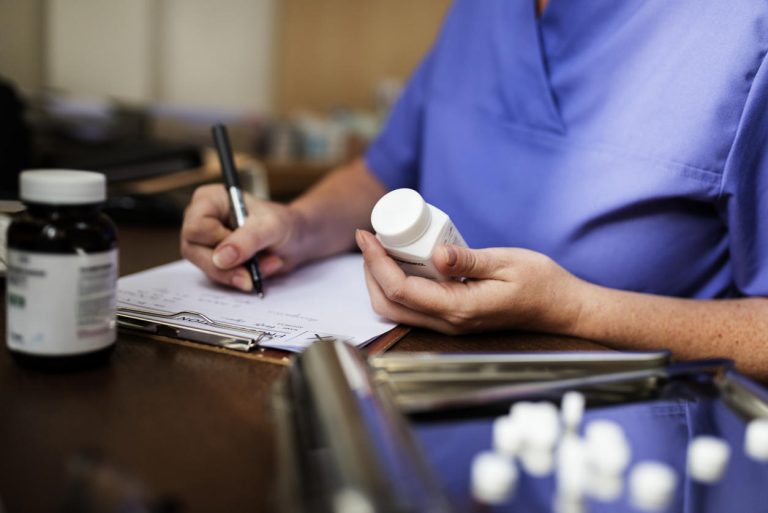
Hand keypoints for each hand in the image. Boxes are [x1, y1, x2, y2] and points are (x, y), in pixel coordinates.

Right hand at [181, 184, 306, 290]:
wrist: (296, 240)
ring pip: (208, 269)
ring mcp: (204, 244)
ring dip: (241, 272)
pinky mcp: (214, 262)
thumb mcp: (270, 227)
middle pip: (194, 251)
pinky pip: (220, 278)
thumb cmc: (283, 223)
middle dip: (230, 265)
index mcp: (209, 199)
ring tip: (269, 262)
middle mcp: (200, 220)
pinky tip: (262, 268)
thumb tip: (221, 259)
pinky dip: (243, 277)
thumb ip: (247, 240)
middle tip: (256, 268)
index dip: (218, 241)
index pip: (196, 227)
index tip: (244, 245)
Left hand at [355, 230, 585, 334]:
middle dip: (369, 272)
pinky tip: (401, 261)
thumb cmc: (540, 283)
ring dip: (380, 280)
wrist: (560, 308)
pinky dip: (396, 286)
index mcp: (459, 308)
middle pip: (388, 305)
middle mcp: (449, 322)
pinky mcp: (452, 318)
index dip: (376, 262)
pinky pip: (411, 307)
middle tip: (369, 239)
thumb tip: (437, 253)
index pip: (401, 289)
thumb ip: (470, 260)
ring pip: (396, 310)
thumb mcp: (507, 263)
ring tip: (380, 248)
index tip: (367, 235)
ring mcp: (449, 324)